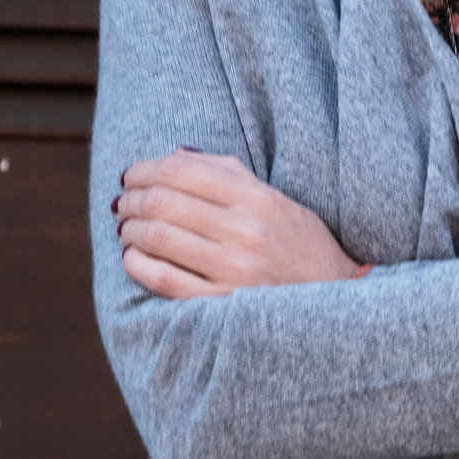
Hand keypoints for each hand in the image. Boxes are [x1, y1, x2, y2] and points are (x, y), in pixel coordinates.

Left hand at [114, 149, 361, 297]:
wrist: (335, 297)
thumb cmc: (301, 243)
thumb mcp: (276, 199)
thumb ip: (228, 173)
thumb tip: (176, 155)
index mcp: (258, 199)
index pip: (181, 171)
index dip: (145, 169)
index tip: (132, 176)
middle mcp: (245, 231)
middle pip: (163, 202)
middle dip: (132, 199)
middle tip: (124, 203)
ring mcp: (234, 270)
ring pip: (158, 238)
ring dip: (130, 230)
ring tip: (127, 229)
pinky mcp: (223, 303)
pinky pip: (165, 280)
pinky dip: (138, 264)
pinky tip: (132, 257)